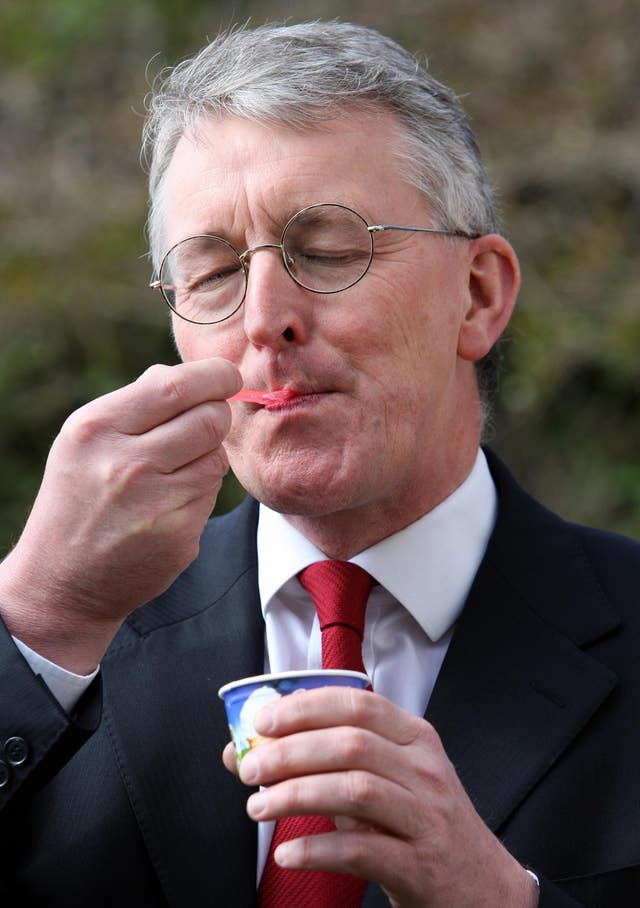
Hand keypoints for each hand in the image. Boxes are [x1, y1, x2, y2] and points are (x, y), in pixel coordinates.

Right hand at [0, 357, 240, 671]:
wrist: (62, 582)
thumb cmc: (80, 498)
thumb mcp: (85, 441)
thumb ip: (136, 402)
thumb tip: (189, 375)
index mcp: (96, 428)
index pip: (175, 385)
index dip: (214, 376)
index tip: (227, 376)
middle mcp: (124, 463)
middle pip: (210, 418)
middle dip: (218, 415)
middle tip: (209, 421)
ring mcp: (155, 503)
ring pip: (216, 457)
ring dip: (207, 456)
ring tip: (174, 471)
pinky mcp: (179, 535)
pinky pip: (212, 494)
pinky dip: (201, 492)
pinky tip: (170, 504)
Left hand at [223, 687, 537, 907]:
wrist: (482, 885)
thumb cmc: (422, 824)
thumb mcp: (388, 781)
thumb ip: (328, 763)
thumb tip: (250, 750)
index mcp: (415, 738)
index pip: (358, 705)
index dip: (305, 708)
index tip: (262, 719)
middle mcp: (424, 770)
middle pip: (351, 744)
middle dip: (290, 752)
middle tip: (250, 768)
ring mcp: (426, 817)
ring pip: (355, 790)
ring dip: (296, 795)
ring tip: (258, 807)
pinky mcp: (420, 865)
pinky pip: (361, 850)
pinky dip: (317, 849)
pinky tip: (287, 852)